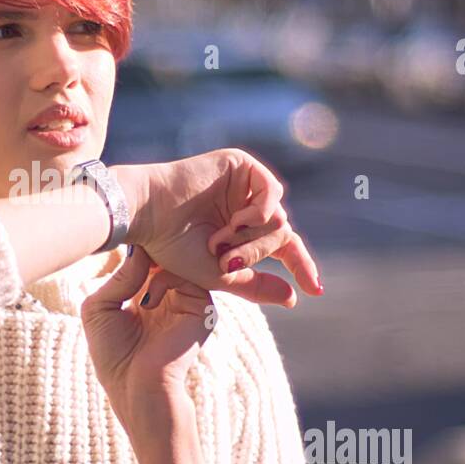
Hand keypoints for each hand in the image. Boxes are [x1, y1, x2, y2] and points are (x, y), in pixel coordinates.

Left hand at [80, 243, 211, 440]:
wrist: (136, 388)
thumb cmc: (113, 355)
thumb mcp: (99, 309)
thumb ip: (118, 278)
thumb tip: (138, 249)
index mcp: (144, 296)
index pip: (145, 260)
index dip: (134, 247)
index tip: (121, 235)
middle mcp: (168, 296)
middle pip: (163, 256)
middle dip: (147, 249)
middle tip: (132, 247)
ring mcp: (187, 302)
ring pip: (175, 262)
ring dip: (151, 267)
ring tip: (134, 287)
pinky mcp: (201, 310)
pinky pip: (187, 277)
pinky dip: (163, 282)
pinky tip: (146, 303)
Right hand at [122, 149, 322, 308]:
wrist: (148, 216)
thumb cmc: (173, 246)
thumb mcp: (219, 274)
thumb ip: (255, 285)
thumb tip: (293, 298)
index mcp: (242, 232)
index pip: (283, 248)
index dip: (301, 266)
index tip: (315, 290)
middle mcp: (246, 207)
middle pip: (281, 235)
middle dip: (259, 253)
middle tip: (226, 258)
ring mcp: (244, 185)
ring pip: (279, 218)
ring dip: (253, 237)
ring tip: (220, 238)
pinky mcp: (240, 165)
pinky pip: (272, 191)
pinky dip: (261, 211)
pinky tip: (238, 219)